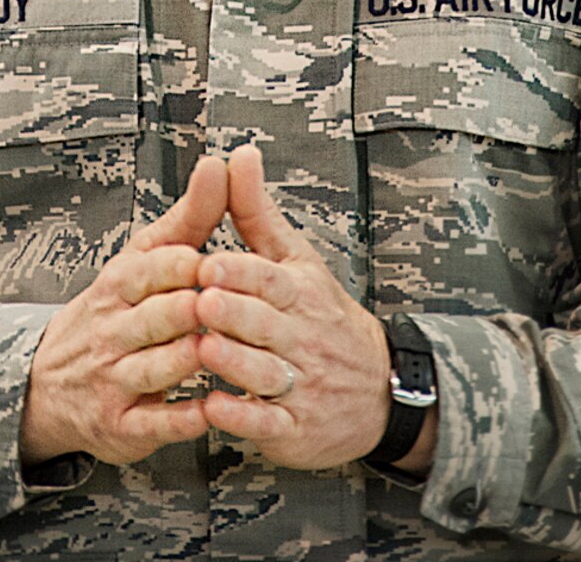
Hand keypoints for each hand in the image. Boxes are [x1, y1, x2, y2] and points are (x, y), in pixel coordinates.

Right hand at [19, 154, 226, 467]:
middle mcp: (113, 330)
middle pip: (151, 318)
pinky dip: (179, 419)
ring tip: (211, 351)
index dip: (178, 266)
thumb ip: (189, 216)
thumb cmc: (115, 309)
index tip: (205, 260)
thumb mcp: (143, 258)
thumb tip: (220, 163)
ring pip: (150, 369)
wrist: (49, 382)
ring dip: (182, 360)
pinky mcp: (122, 426)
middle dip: (182, 311)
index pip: (146, 269)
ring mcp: (115, 379)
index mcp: (120, 284)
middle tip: (215, 305)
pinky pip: (152, 424)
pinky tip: (207, 410)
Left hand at [196, 143, 425, 470]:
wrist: (377, 388)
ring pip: (267, 374)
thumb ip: (256, 212)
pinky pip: (269, 424)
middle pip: (267, 324)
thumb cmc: (319, 313)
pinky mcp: (294, 427)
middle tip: (203, 302)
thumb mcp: (294, 258)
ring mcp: (301, 384)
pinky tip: (215, 407)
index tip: (209, 263)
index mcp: (301, 293)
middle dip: (236, 314)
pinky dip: (243, 418)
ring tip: (204, 349)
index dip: (240, 272)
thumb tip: (238, 153)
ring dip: (235, 364)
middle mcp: (303, 337)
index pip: (271, 279)